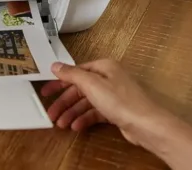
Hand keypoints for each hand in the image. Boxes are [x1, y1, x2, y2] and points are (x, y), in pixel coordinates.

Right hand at [41, 59, 170, 146]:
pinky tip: (76, 126)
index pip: (75, 73)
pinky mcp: (116, 110)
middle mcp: (109, 79)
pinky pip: (95, 113)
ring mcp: (113, 95)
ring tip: (62, 124)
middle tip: (52, 113)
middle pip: (80, 89)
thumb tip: (56, 65)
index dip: (59, 83)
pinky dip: (84, 119)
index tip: (46, 91)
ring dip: (73, 113)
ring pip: (86, 102)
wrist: (145, 124)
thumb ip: (72, 74)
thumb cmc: (122, 101)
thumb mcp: (92, 84)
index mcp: (103, 67)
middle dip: (65, 102)